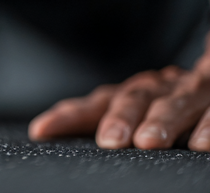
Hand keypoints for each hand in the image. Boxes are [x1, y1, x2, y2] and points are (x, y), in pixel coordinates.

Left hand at [29, 56, 209, 150]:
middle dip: (121, 118)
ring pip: (175, 101)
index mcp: (132, 94)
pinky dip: (209, 126)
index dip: (67, 117)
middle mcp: (157, 87)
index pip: (94, 104)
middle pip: (134, 98)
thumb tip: (46, 135)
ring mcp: (189, 90)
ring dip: (161, 121)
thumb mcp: (136, 111)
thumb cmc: (170, 104)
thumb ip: (100, 121)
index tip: (40, 132)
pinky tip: (200, 145)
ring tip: (148, 142)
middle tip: (110, 141)